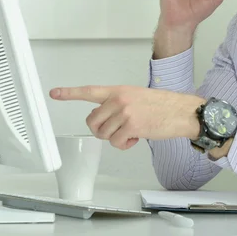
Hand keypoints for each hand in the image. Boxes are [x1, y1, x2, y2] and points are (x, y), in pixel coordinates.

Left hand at [50, 86, 204, 149]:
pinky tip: (136, 138)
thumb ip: (116, 104)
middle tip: (117, 129)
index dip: (70, 93)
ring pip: (103, 134)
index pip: (90, 91)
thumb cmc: (162, 106)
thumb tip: (101, 118)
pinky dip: (125, 144)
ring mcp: (124, 112)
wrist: (180, 111)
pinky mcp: (131, 126)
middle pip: (92, 121)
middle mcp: (119, 99)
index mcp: (119, 91)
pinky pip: (116, 143)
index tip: (55, 92)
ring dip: (115, 138)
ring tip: (131, 132)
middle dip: (102, 129)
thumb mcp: (136, 97)